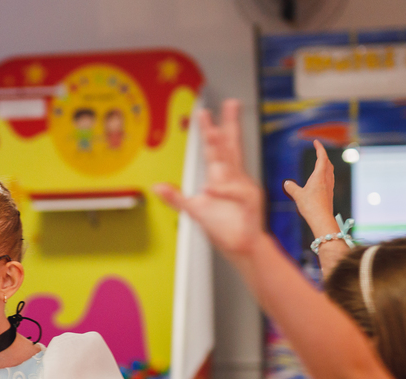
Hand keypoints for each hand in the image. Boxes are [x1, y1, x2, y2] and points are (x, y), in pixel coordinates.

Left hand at [154, 99, 266, 264]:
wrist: (241, 246)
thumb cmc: (222, 227)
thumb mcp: (193, 210)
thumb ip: (175, 198)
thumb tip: (157, 187)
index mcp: (222, 177)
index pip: (216, 148)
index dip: (211, 129)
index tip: (204, 112)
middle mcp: (234, 178)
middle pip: (231, 146)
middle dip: (228, 125)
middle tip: (227, 105)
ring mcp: (243, 188)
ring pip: (232, 164)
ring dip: (222, 148)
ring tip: (212, 133)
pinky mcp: (249, 202)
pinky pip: (235, 192)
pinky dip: (223, 191)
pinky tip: (210, 189)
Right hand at [283, 140, 338, 233]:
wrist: (321, 219)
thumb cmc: (310, 206)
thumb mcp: (298, 196)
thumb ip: (291, 188)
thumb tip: (287, 183)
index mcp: (319, 176)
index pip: (322, 157)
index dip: (319, 148)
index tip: (316, 142)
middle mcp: (326, 179)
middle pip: (328, 163)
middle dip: (323, 155)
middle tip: (319, 151)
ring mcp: (330, 187)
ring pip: (330, 171)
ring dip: (326, 164)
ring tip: (322, 163)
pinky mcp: (330, 194)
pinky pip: (330, 179)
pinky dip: (326, 174)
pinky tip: (322, 179)